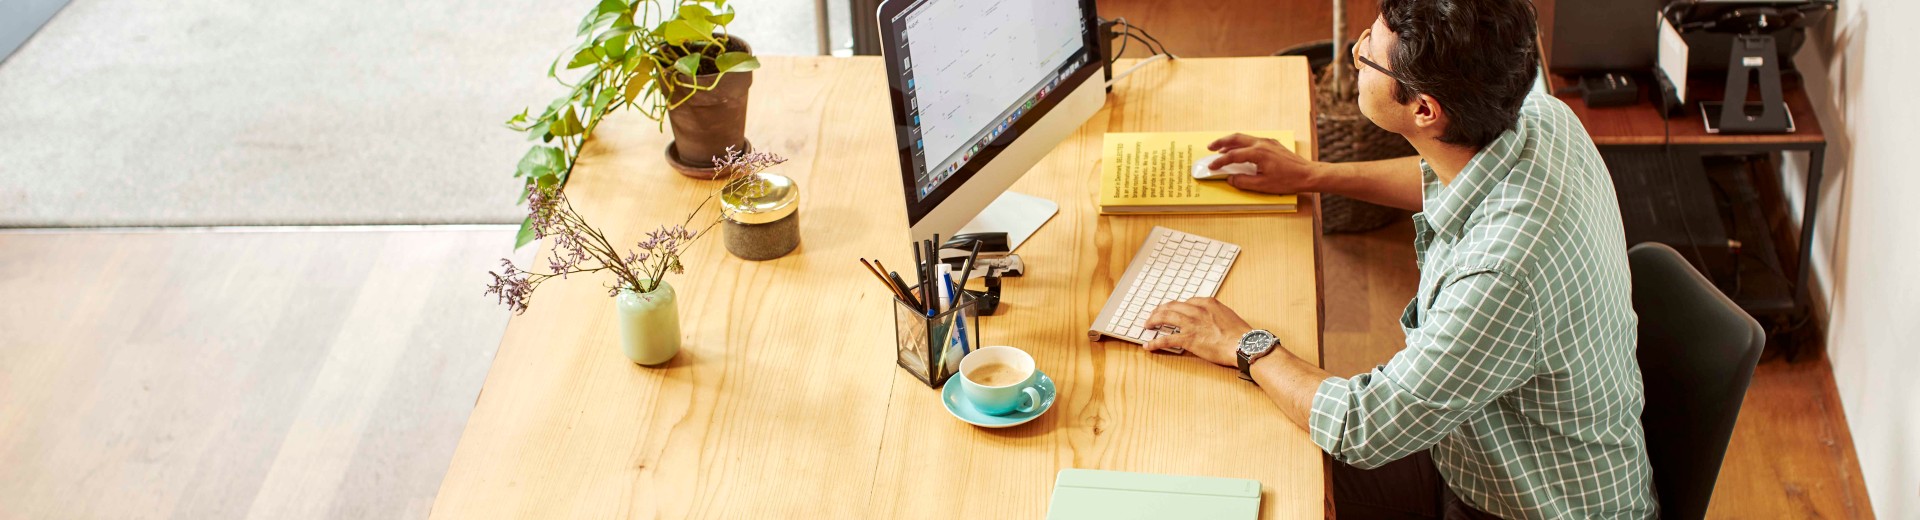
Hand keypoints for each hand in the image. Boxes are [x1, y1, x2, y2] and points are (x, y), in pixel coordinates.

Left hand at [1142, 297, 1253, 367]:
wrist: (1244, 344)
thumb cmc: (1239, 333)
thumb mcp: (1227, 315)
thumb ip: (1215, 313)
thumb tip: (1210, 318)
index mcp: (1208, 303)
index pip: (1186, 302)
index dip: (1175, 306)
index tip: (1171, 310)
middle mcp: (1197, 310)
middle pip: (1172, 306)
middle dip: (1160, 310)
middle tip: (1154, 315)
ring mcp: (1191, 324)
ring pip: (1165, 317)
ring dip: (1153, 320)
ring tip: (1147, 325)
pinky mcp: (1188, 339)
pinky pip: (1166, 339)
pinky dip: (1155, 342)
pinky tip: (1149, 346)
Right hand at [1208, 133, 1323, 194]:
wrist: (1307, 174)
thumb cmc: (1288, 180)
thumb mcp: (1262, 185)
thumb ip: (1243, 181)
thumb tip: (1231, 178)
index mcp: (1258, 153)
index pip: (1232, 155)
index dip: (1220, 161)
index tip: (1211, 166)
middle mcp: (1261, 143)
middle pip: (1235, 138)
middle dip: (1221, 142)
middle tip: (1210, 147)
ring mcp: (1268, 142)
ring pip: (1244, 137)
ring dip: (1231, 142)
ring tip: (1221, 149)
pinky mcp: (1272, 144)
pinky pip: (1253, 140)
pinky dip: (1242, 144)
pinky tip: (1240, 150)